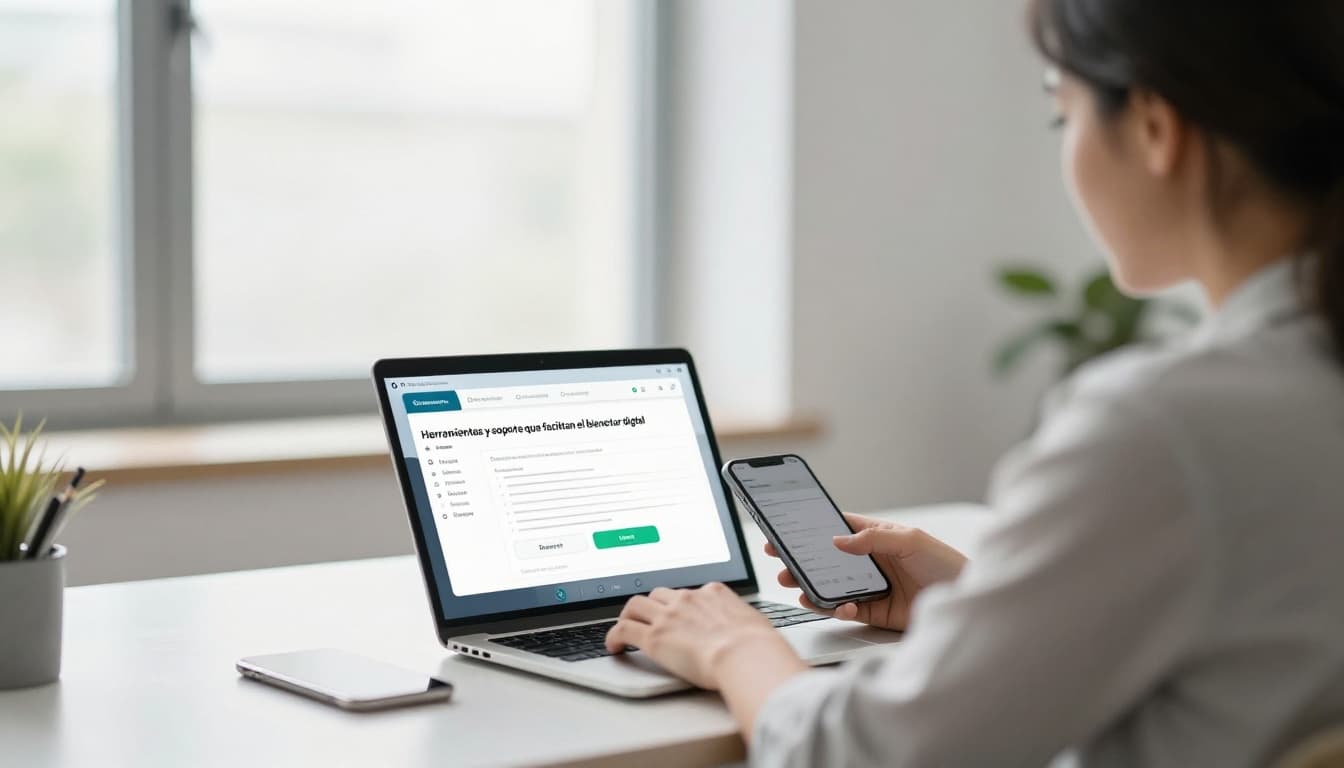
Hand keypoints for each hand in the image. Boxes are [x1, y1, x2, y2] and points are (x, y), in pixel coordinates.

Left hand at [604, 583, 805, 689]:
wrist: (745, 654)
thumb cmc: (756, 646)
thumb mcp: (754, 623)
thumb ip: (742, 622)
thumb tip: (748, 630)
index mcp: (713, 593)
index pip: (690, 593)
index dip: (680, 605)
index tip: (677, 613)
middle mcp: (688, 599)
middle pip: (660, 594)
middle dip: (652, 605)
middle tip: (648, 618)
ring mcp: (668, 616)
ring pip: (636, 605)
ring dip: (630, 615)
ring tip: (627, 627)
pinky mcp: (653, 636)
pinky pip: (624, 629)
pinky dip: (614, 635)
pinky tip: (614, 645)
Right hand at [767, 513, 967, 630]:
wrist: (969, 600)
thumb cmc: (948, 564)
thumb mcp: (911, 541)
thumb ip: (873, 539)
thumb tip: (838, 540)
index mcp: (878, 537)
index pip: (839, 530)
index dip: (813, 530)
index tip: (787, 532)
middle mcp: (872, 562)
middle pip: (828, 561)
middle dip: (802, 563)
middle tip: (782, 565)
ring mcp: (873, 588)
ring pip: (832, 587)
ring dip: (812, 588)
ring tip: (798, 588)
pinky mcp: (876, 613)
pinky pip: (847, 611)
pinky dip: (838, 609)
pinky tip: (840, 607)